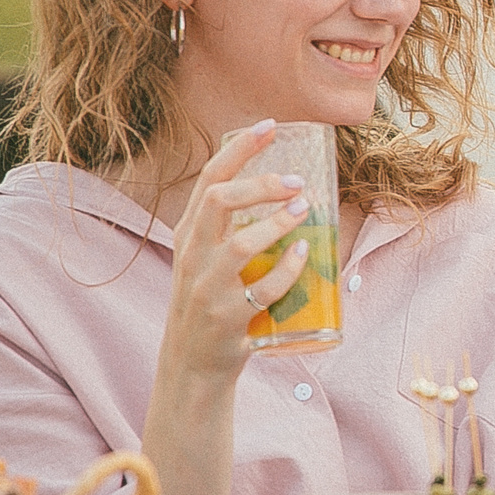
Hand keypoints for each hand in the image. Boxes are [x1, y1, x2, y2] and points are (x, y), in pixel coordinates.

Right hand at [158, 119, 310, 386]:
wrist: (192, 368)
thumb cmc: (212, 303)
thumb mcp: (210, 260)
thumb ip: (235, 228)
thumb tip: (292, 192)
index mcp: (190, 235)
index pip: (209, 180)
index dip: (240, 149)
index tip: (271, 126)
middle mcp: (193, 257)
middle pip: (218, 203)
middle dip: (258, 184)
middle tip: (297, 180)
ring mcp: (207, 290)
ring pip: (239, 246)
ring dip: (277, 224)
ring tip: (305, 209)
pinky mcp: (227, 320)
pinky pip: (260, 290)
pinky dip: (286, 271)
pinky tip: (304, 253)